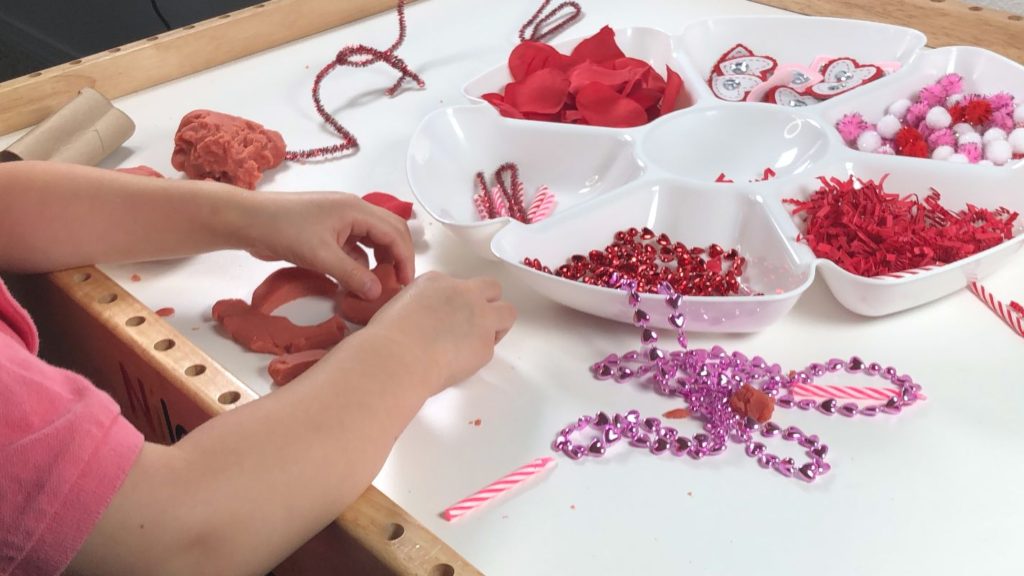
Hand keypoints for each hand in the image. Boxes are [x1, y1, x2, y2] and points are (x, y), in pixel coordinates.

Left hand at [242, 192, 412, 298]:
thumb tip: (377, 292)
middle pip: (389, 232)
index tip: (405, 284)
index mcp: (357, 209)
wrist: (248, 220)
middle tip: (396, 284)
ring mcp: (341, 221)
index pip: (395, 232)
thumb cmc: (284, 231)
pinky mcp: (328, 231)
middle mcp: (354, 211)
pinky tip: (354, 281)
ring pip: (372, 240)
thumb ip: (352, 274)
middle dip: (397, 257)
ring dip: (378, 261)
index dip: (405, 258)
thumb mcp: (321, 256)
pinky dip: (359, 262)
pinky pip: (354, 246)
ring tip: (377, 285)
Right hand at [367, 272, 516, 391]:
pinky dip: (479, 355)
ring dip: (497, 324)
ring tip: (477, 341)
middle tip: (474, 323)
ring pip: (507, 312)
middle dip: (488, 303)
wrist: (397, 357)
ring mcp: (479, 317)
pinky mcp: (485, 345)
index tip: (448, 316)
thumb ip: (420, 305)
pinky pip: (491, 348)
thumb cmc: (386, 337)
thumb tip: (426, 320)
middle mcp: (463, 293)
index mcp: (437, 281)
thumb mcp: (398, 305)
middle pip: (492, 288)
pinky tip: (460, 363)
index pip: (458, 285)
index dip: (457, 302)